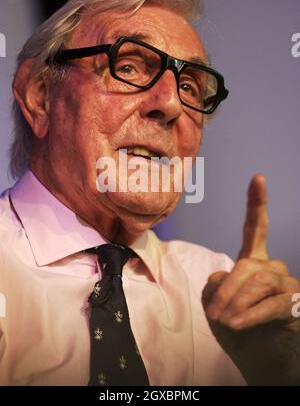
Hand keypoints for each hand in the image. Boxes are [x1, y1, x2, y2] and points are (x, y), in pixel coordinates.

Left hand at [202, 174, 299, 384]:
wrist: (257, 356)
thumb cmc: (234, 324)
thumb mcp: (216, 301)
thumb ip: (217, 282)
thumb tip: (225, 276)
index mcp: (252, 261)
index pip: (255, 228)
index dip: (256, 203)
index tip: (258, 178)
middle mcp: (272, 267)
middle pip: (247, 266)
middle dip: (227, 289)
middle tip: (214, 312)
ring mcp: (287, 284)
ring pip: (259, 282)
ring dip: (237, 302)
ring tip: (224, 319)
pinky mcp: (296, 304)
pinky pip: (271, 304)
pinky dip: (251, 315)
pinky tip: (237, 324)